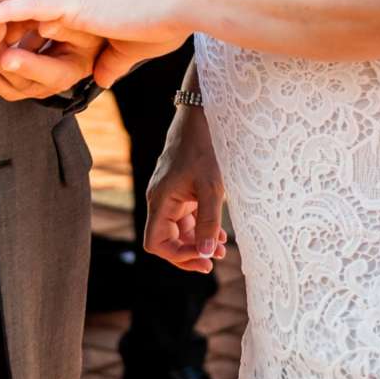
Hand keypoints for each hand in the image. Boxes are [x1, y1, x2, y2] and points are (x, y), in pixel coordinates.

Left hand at [0, 0, 192, 90]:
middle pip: (21, 18)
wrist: (180, 10)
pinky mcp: (75, 3)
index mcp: (81, 10)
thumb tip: (102, 77)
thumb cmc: (161, 27)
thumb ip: (112, 63)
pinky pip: (32, 5)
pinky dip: (7, 11)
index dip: (16, 39)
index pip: (38, 23)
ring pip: (21, 14)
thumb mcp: (129, 52)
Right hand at [145, 107, 226, 273]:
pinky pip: (187, 217)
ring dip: (199, 242)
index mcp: (161, 200)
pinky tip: (220, 235)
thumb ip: (209, 221)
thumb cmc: (206, 148)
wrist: (203, 117)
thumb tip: (207, 253)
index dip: (177, 256)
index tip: (203, 257)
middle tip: (214, 262)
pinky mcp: (182, 190)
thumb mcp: (212, 187)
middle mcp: (161, 200)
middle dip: (190, 253)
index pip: (156, 242)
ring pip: (179, 229)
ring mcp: (170, 196)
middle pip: (167, 240)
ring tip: (223, 250)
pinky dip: (201, 227)